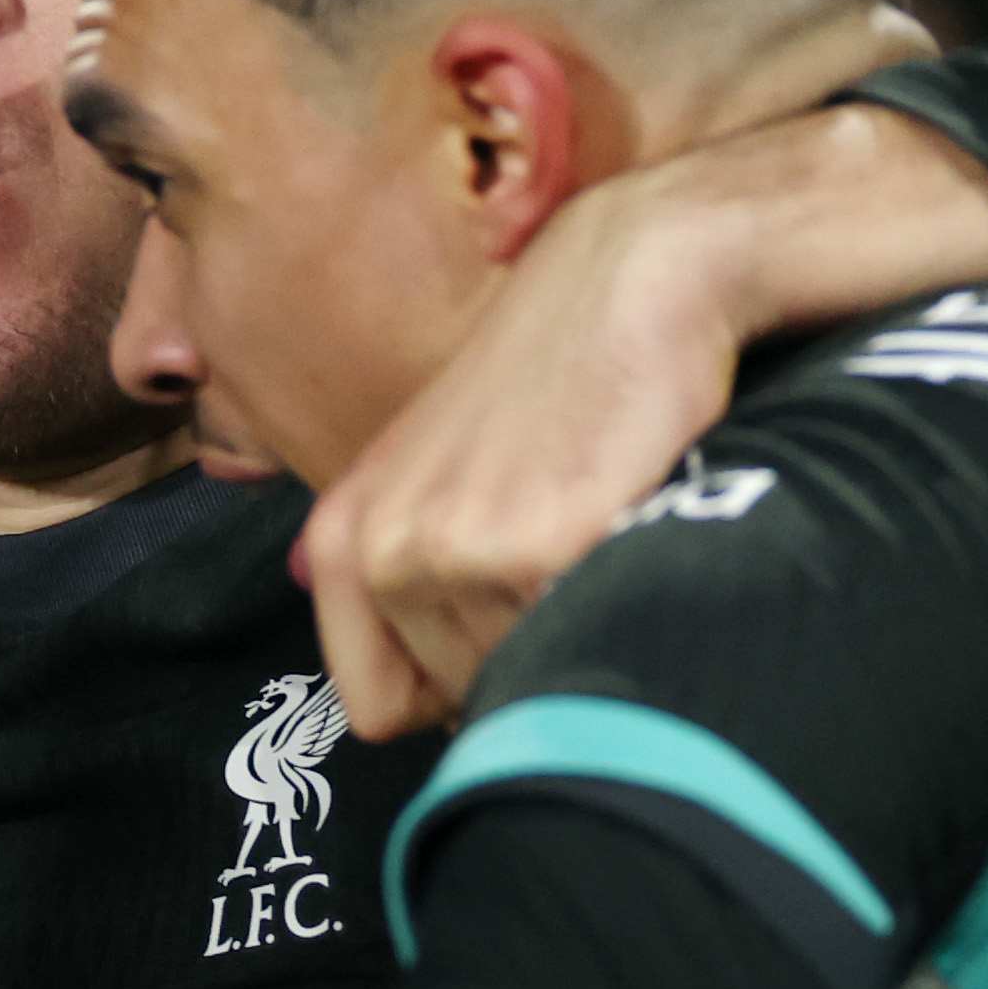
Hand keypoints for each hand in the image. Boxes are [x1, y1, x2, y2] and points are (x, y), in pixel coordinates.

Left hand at [301, 101, 987, 736]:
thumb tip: (395, 710)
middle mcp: (380, 551)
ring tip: (610, 534)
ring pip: (529, 684)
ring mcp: (450, 552)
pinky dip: (630, 612)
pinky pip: (587, 650)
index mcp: (344, 540)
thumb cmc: (552, 381)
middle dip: (531, 656)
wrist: (633, 277)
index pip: (379, 707)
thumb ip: (410, 576)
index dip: (459, 691)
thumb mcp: (441, 477)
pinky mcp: (535, 548)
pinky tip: (643, 528)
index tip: (511, 628)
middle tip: (580, 559)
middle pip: (467, 704)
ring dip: (584, 635)